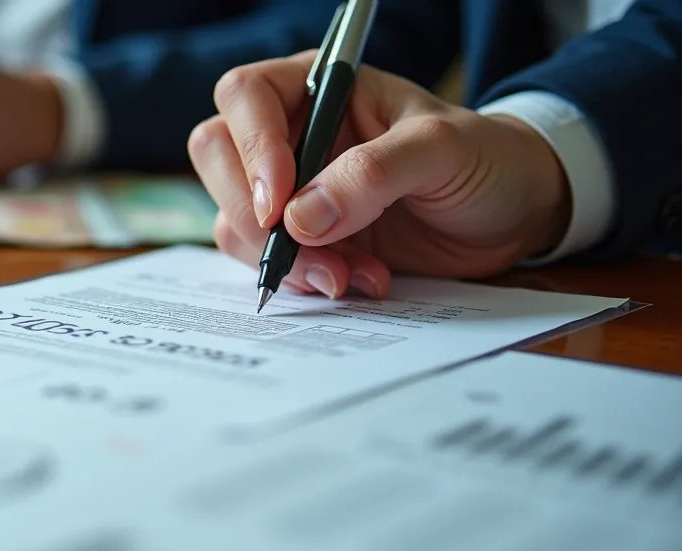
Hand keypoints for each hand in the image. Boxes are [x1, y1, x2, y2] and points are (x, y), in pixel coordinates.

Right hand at [189, 51, 571, 298]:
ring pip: (234, 217)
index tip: (281, 204)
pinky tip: (355, 281)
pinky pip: (263, 260)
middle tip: (300, 249)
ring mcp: (290, 190)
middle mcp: (291, 134)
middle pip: (218, 155)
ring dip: (282, 258)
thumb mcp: (443, 151)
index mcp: (321, 88)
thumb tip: (300, 217)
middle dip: (252, 213)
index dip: (251, 146)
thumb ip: (374, 173)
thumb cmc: (485, 159)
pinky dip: (302, 279)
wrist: (513, 213)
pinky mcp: (300, 239)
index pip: (247, 96)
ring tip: (349, 275)